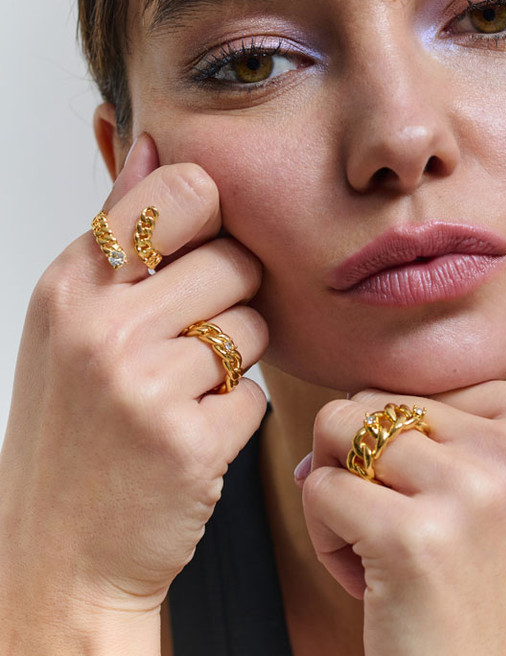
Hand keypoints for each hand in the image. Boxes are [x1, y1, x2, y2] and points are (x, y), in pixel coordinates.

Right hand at [0, 135, 267, 649]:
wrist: (60, 551)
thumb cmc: (76, 429)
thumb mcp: (74, 319)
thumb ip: (119, 230)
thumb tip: (151, 142)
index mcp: (72, 282)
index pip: (182, 190)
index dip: (214, 220)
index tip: (203, 253)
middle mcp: (99, 324)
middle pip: (236, 260)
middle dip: (232, 301)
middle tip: (191, 344)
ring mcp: (140, 383)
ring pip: (254, 325)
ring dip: (235, 361)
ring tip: (184, 394)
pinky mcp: (186, 439)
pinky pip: (256, 394)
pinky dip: (236, 416)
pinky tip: (192, 437)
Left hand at [299, 383, 505, 655]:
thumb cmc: (478, 578)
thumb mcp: (493, 477)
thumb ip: (435, 419)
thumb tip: (334, 413)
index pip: (420, 382)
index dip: (409, 446)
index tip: (444, 502)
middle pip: (375, 402)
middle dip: (365, 466)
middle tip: (409, 529)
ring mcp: (474, 490)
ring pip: (337, 431)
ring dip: (341, 494)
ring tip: (385, 546)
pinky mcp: (415, 538)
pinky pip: (319, 487)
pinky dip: (324, 532)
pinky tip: (370, 578)